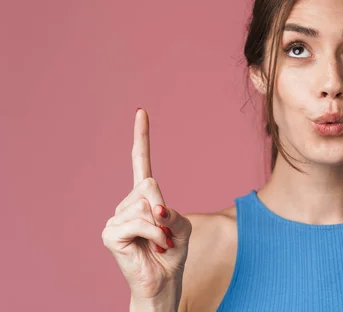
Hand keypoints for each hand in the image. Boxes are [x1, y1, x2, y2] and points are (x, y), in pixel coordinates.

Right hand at [102, 108, 191, 300]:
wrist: (164, 282)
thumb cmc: (172, 253)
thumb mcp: (181, 226)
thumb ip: (170, 212)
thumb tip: (153, 208)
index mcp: (144, 197)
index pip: (141, 161)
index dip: (141, 137)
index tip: (141, 111)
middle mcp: (126, 203)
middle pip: (150, 185)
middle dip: (165, 210)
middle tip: (166, 235)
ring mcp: (115, 217)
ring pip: (147, 205)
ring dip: (163, 229)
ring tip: (159, 244)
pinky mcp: (110, 233)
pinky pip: (141, 222)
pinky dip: (156, 236)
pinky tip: (153, 248)